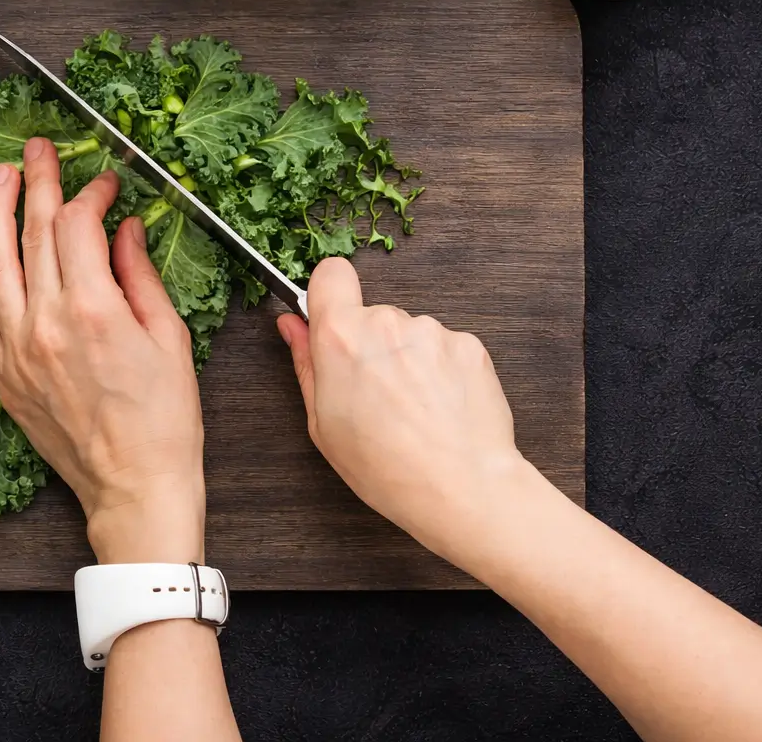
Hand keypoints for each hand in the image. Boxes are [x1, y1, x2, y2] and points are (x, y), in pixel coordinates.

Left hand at [0, 137, 204, 564]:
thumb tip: (123, 229)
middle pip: (33, 232)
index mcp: (94, 310)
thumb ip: (139, 275)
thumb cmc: (164, 421)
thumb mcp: (169, 337)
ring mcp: (16, 348)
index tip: (105, 181)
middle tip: (38, 148)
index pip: (78, 226)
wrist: (134, 488)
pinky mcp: (2, 373)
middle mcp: (46, 323)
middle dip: (37, 181)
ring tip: (0, 177)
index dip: (91, 192)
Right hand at [276, 258, 531, 558]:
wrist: (462, 487)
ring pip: (409, 334)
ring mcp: (432, 332)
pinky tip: (440, 410)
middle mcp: (387, 323)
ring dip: (408, 361)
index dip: (328, 294)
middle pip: (372, 315)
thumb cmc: (388, 467)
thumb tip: (292, 326)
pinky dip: (441, 372)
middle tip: (375, 396)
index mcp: (341, 338)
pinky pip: (444, 348)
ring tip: (414, 411)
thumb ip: (306, 364)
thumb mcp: (323, 424)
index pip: (330, 275)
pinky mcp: (468, 345)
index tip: (331, 320)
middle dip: (370, 346)